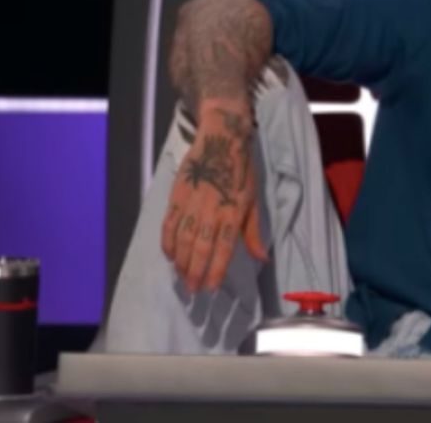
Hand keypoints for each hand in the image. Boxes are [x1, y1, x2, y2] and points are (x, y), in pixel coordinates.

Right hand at [160, 100, 267, 291]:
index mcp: (233, 213)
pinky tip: (169, 255)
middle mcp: (211, 212)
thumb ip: (253, 232)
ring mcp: (191, 204)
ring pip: (182, 239)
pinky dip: (167, 241)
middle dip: (195, 272)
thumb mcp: (253, 201)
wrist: (221, 140)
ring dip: (180, 261)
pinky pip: (169, 224)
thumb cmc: (241, 172)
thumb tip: (263, 258)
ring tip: (181, 276)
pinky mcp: (177, 196)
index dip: (216, 271)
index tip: (210, 288)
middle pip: (200, 249)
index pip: (223, 249)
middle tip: (192, 290)